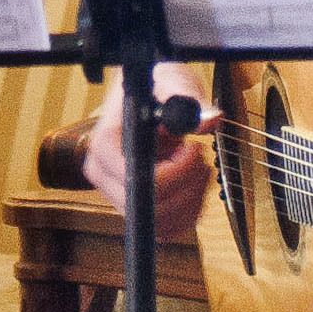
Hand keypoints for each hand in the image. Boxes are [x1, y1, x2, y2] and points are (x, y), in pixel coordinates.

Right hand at [81, 68, 215, 241]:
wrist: (151, 100)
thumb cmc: (156, 89)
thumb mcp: (172, 82)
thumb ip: (188, 97)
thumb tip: (208, 120)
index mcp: (104, 145)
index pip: (135, 179)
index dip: (173, 172)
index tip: (192, 147)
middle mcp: (104, 175)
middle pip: (150, 207)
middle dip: (187, 184)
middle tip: (198, 154)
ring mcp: (118, 196)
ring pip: (161, 223)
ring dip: (192, 197)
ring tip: (197, 165)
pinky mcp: (136, 209)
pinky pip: (168, 229)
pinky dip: (191, 211)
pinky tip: (194, 182)